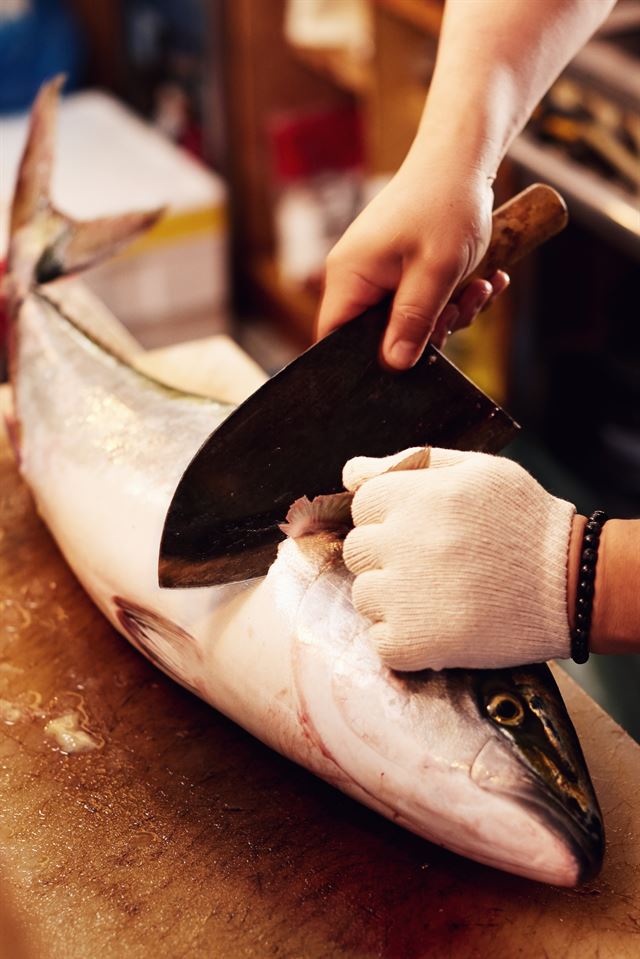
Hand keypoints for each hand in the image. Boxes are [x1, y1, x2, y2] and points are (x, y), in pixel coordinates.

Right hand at [316, 156, 508, 368]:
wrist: (462, 158)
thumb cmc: (445, 204)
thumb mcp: (435, 272)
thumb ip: (412, 323)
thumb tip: (393, 366)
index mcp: (349, 276)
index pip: (334, 339)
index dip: (364, 361)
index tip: (406, 363)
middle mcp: (355, 275)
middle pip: (377, 335)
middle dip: (425, 333)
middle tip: (459, 312)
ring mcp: (377, 270)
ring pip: (406, 320)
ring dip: (448, 313)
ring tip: (478, 288)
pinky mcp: (399, 266)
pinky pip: (420, 299)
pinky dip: (452, 296)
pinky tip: (481, 279)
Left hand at [342, 447, 575, 669]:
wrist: (571, 585)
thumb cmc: (524, 521)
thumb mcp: (478, 471)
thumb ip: (411, 463)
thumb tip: (349, 472)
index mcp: (420, 496)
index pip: (363, 504)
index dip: (391, 517)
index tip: (424, 531)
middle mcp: (407, 541)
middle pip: (357, 550)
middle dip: (387, 557)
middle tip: (434, 565)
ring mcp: (407, 595)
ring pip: (364, 596)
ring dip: (393, 599)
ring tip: (441, 596)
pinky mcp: (414, 642)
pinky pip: (379, 640)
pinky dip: (403, 639)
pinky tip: (440, 626)